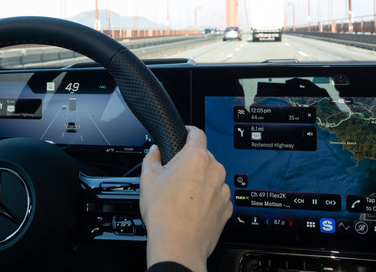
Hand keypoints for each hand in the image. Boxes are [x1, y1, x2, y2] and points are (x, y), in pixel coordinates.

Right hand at [140, 126, 231, 271]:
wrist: (178, 245)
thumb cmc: (164, 214)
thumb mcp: (148, 179)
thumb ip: (152, 158)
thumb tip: (155, 151)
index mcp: (196, 158)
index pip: (197, 133)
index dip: (189, 131)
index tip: (186, 133)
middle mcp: (214, 170)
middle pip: (203, 157)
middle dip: (190, 163)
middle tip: (175, 177)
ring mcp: (223, 190)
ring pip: (211, 177)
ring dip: (200, 182)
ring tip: (183, 198)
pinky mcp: (227, 207)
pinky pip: (217, 196)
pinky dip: (207, 198)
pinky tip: (192, 209)